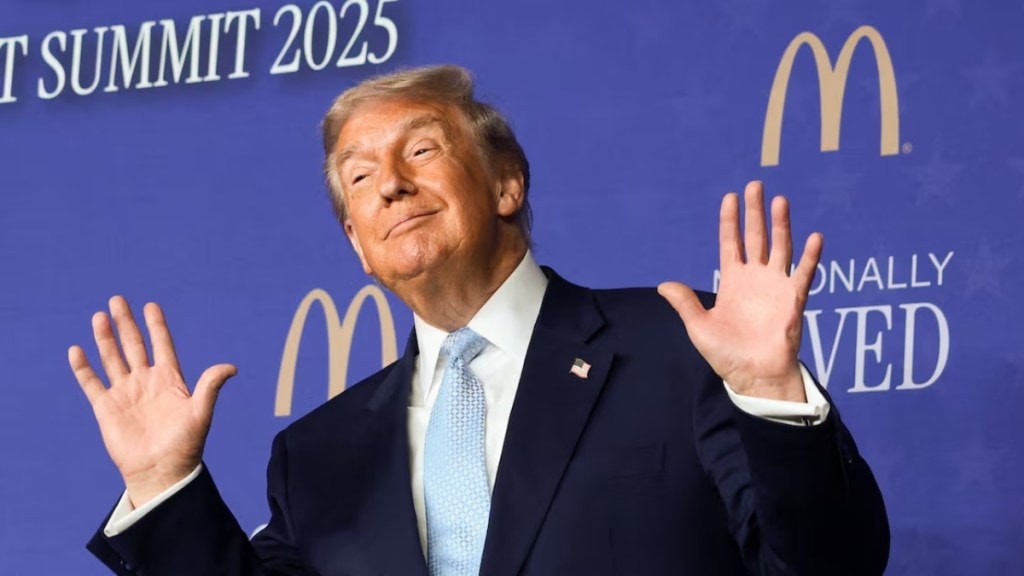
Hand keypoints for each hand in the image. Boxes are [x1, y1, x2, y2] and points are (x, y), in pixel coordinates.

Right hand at [69, 296, 236, 506]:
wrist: (162, 471)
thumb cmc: (186, 444)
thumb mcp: (201, 412)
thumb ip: (211, 386)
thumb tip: (232, 367)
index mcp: (169, 379)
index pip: (162, 345)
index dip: (156, 326)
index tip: (151, 305)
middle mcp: (146, 382)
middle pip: (133, 345)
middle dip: (125, 323)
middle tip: (117, 299)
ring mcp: (125, 393)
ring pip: (112, 359)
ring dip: (105, 338)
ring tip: (99, 316)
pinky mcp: (106, 408)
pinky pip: (92, 383)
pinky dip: (83, 368)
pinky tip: (76, 350)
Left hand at [658, 181, 820, 401]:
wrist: (753, 377)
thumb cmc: (727, 354)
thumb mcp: (699, 327)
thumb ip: (685, 303)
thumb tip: (663, 285)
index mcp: (733, 282)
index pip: (731, 243)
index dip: (730, 221)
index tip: (730, 196)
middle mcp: (755, 279)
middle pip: (756, 237)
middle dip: (755, 212)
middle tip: (755, 185)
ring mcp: (776, 287)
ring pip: (780, 248)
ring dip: (781, 225)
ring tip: (780, 201)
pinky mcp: (793, 300)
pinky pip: (803, 274)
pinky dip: (810, 256)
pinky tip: (814, 237)